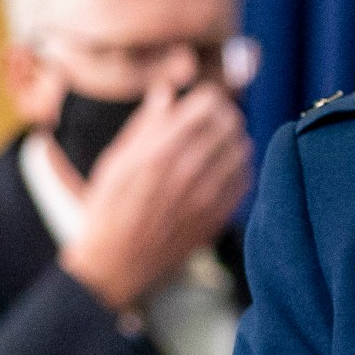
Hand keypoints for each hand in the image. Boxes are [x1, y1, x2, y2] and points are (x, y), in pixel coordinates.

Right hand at [58, 81, 251, 311]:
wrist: (117, 263)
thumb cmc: (109, 207)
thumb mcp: (115, 161)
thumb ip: (146, 126)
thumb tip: (167, 91)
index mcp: (157, 152)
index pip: (205, 107)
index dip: (209, 96)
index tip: (203, 98)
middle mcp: (186, 172)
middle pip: (229, 124)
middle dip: (224, 114)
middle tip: (215, 117)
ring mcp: (206, 197)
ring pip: (242, 149)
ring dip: (234, 139)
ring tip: (219, 141)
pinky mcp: (218, 216)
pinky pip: (245, 179)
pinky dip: (239, 166)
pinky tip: (225, 167)